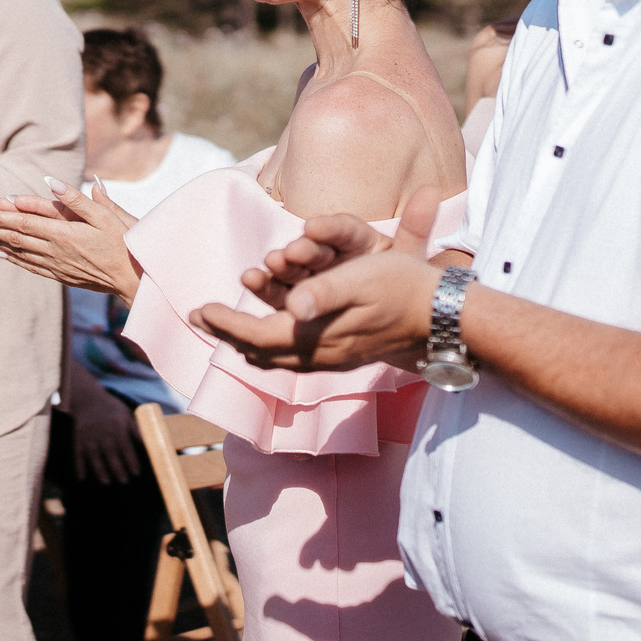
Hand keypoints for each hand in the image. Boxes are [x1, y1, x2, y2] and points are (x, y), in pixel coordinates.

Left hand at [0, 177, 138, 298]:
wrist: (135, 280)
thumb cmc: (126, 243)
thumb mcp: (107, 216)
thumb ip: (78, 200)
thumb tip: (52, 181)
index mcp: (65, 234)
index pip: (24, 222)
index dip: (1, 215)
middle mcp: (55, 251)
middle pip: (15, 237)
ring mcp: (56, 265)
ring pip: (17, 251)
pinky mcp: (60, 274)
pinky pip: (29, 265)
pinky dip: (10, 258)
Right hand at [66, 378, 142, 484]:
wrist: (89, 399)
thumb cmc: (112, 409)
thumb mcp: (126, 415)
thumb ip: (135, 430)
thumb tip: (147, 444)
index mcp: (116, 425)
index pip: (125, 445)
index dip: (131, 460)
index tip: (136, 473)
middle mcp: (102, 431)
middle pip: (110, 452)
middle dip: (117, 467)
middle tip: (124, 481)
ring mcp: (88, 435)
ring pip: (93, 455)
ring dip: (99, 469)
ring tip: (106, 482)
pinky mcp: (78, 438)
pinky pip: (77, 453)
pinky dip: (79, 466)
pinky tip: (82, 478)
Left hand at [195, 187, 444, 373]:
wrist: (440, 318)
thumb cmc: (400, 288)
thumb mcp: (361, 280)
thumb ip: (323, 292)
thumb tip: (291, 306)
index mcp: (318, 338)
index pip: (258, 337)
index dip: (226, 325)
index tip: (200, 310)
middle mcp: (319, 357)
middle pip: (260, 352)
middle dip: (227, 334)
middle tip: (201, 316)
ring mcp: (331, 360)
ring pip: (274, 358)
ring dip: (245, 340)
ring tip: (224, 323)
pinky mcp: (341, 356)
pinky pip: (291, 357)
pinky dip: (268, 343)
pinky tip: (268, 330)